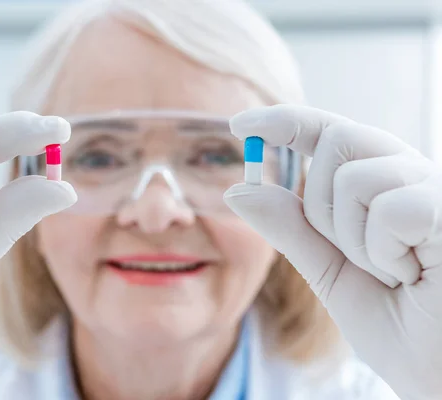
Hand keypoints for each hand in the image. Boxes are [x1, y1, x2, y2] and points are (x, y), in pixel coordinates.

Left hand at [224, 105, 441, 399]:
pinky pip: (390, 208)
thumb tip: (240, 189)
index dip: (285, 121)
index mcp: (382, 185)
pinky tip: (412, 274)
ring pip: (355, 178)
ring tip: (391, 272)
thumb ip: (291, 229)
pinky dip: (384, 252)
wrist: (437, 374)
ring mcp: (435, 189)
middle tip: (355, 257)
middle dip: (322, 206)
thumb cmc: (397, 325)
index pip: (329, 132)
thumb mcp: (329, 272)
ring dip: (354, 240)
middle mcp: (410, 176)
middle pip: (338, 139)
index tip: (241, 123)